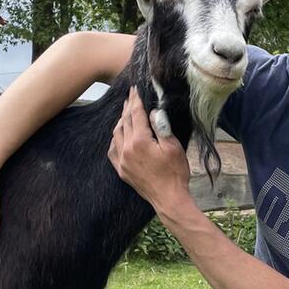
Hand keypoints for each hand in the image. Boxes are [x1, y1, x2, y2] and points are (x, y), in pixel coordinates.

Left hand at [108, 87, 190, 211]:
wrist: (168, 198)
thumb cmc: (175, 173)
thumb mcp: (173, 146)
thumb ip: (161, 126)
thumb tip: (153, 112)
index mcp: (139, 141)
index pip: (135, 114)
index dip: (136, 100)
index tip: (135, 90)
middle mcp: (126, 149)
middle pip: (125, 122)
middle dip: (128, 108)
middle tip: (131, 97)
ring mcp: (122, 161)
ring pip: (116, 134)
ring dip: (121, 121)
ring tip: (126, 113)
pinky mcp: (121, 170)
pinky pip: (113, 149)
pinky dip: (116, 138)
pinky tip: (120, 135)